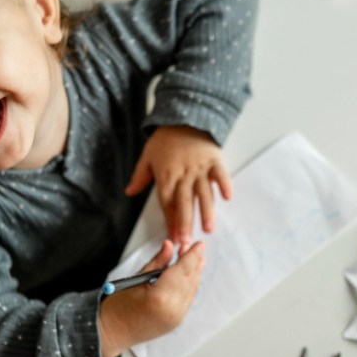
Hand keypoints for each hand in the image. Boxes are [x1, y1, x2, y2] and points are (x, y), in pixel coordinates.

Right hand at [98, 239, 204, 356]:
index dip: (192, 255)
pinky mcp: (176, 322)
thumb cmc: (118, 306)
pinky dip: (190, 287)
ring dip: (194, 274)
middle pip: (190, 280)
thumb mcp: (136, 278)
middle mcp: (173, 309)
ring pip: (192, 290)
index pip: (182, 270)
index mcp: (161, 297)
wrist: (111, 332)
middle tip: (195, 248)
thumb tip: (169, 245)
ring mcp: (176, 318)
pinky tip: (189, 277)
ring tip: (196, 260)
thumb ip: (158, 262)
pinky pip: (187, 300)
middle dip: (194, 263)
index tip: (199, 244)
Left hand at [125, 126, 232, 245]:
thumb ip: (140, 176)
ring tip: (208, 228)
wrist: (184, 116)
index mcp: (166, 174)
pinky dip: (224, 184)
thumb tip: (128, 192)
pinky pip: (220, 173)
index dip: (169, 221)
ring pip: (203, 192)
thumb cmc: (165, 138)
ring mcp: (200, 167)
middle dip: (185, 222)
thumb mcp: (147, 155)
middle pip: (184, 201)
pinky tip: (227, 198)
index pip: (167, 202)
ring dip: (205, 211)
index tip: (172, 238)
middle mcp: (183, 173)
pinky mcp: (214, 160)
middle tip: (186, 240)